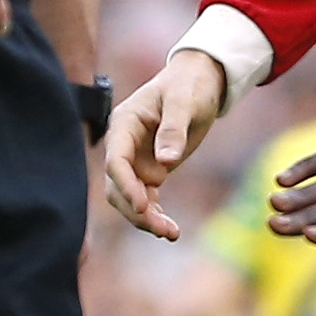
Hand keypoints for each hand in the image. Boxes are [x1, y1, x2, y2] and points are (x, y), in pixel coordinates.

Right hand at [100, 48, 229, 239]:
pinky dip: (155, 214)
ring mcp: (135, 161)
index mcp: (124, 124)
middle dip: (136, 210)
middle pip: (117, 186)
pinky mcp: (150, 171)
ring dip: (145, 218)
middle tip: (162, 229)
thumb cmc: (189, 85)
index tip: (144, 205)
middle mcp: (123, 145)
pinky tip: (170, 230)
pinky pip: (146, 198)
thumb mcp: (184, 102)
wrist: (199, 82)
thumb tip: (166, 162)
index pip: (115, 161)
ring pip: (130, 198)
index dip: (126, 185)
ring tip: (171, 233)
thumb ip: (174, 129)